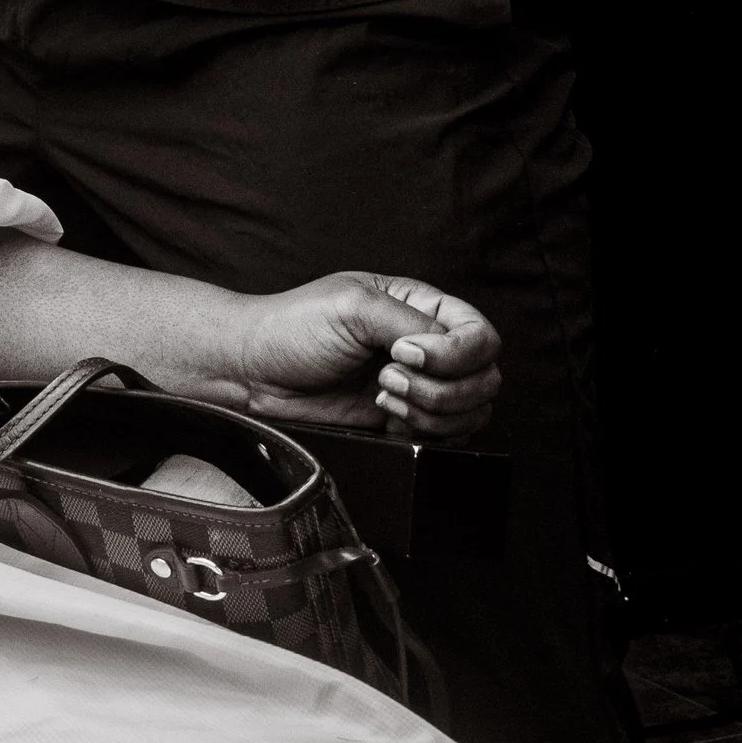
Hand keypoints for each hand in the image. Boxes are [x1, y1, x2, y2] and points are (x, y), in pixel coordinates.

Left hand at [232, 274, 499, 437]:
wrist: (256, 373)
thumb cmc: (293, 327)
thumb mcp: (351, 305)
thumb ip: (407, 322)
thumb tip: (441, 347)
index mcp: (422, 307)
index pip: (480, 335)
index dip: (456, 353)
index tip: (403, 354)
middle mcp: (429, 346)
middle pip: (485, 377)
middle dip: (441, 388)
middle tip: (386, 378)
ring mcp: (420, 385)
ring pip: (472, 411)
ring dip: (431, 411)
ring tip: (383, 395)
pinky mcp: (405, 419)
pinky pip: (446, 436)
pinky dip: (423, 432)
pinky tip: (385, 416)